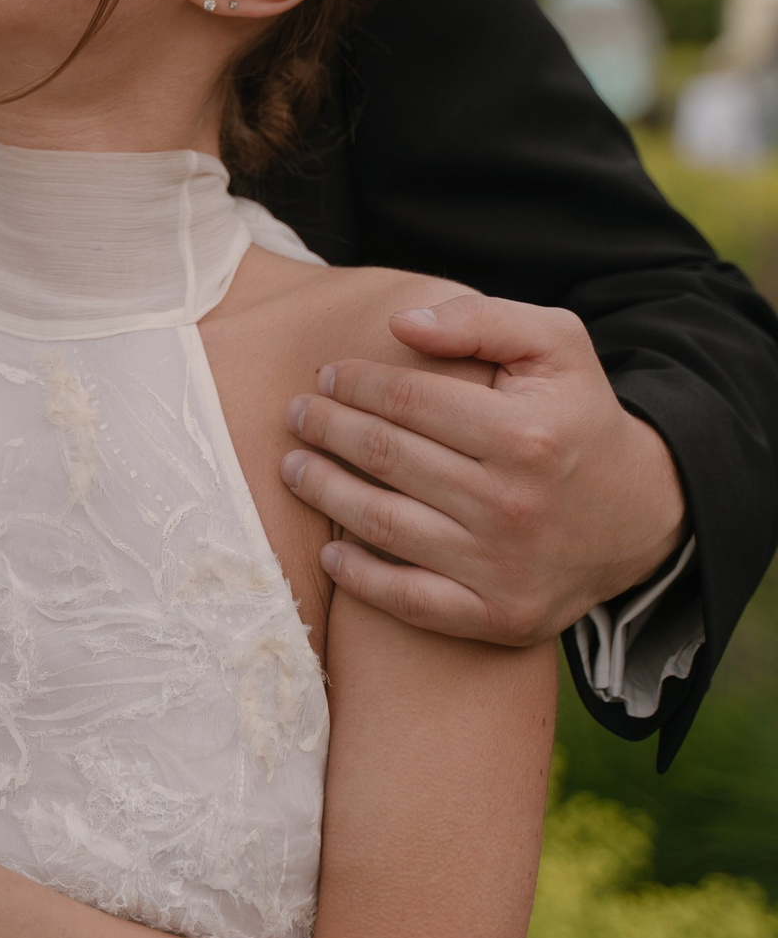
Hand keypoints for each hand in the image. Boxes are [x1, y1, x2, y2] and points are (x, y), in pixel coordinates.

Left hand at [281, 293, 687, 644]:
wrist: (644, 514)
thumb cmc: (580, 417)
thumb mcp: (556, 346)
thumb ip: (481, 321)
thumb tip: (401, 323)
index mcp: (524, 434)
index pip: (408, 399)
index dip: (355, 383)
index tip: (327, 376)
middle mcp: (512, 503)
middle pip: (387, 458)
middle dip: (327, 429)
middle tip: (297, 416)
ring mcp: (503, 567)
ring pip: (383, 524)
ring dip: (324, 492)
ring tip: (294, 467)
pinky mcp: (500, 616)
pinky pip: (409, 601)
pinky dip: (360, 579)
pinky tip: (331, 552)